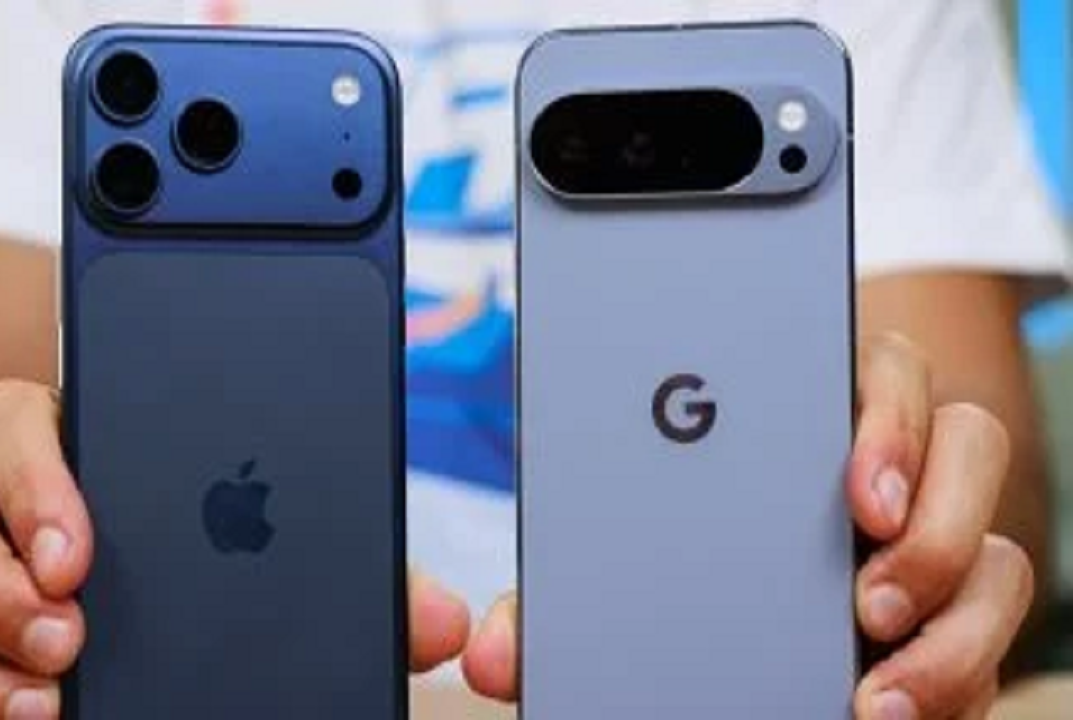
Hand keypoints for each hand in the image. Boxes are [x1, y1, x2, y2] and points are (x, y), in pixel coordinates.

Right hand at [0, 380, 470, 718]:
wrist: (93, 591)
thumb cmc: (206, 559)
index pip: (35, 412)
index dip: (45, 473)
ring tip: (45, 694)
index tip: (86, 553)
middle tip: (70, 631)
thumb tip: (446, 628)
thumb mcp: (281, 560)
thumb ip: (358, 576)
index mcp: (89, 441)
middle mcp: (5, 489)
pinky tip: (14, 714)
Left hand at [463, 333, 1033, 718]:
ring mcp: (930, 539)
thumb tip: (497, 655)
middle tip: (867, 600)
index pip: (873, 369)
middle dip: (934, 525)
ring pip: (997, 551)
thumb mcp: (611, 564)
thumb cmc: (660, 556)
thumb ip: (562, 598)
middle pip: (967, 443)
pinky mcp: (953, 618)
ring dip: (953, 622)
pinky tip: (894, 710)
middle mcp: (886, 464)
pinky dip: (959, 676)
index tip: (858, 493)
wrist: (715, 625)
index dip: (882, 418)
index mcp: (805, 413)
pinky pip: (995, 637)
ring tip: (877, 688)